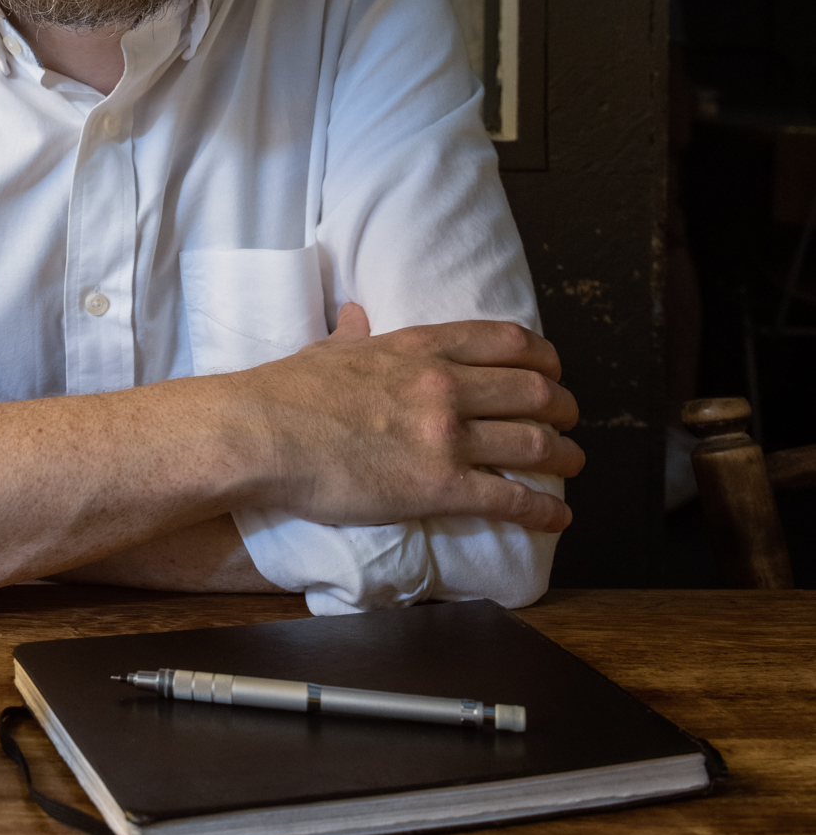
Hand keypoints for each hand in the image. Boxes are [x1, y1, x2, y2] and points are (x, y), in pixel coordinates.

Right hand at [255, 304, 582, 532]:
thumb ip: (354, 333)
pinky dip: (544, 511)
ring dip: (565, 456)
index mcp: (420, 346)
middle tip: (570, 418)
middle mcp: (445, 385)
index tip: (552, 369)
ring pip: (534, 444)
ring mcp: (446, 437)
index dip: (544, 357)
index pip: (508, 341)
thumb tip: (356, 315)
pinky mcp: (439, 487)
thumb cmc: (285, 392)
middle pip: (534, 391)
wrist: (260, 434)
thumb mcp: (329, 349)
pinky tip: (559, 519)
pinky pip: (510, 499)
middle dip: (564, 407)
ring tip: (573, 463)